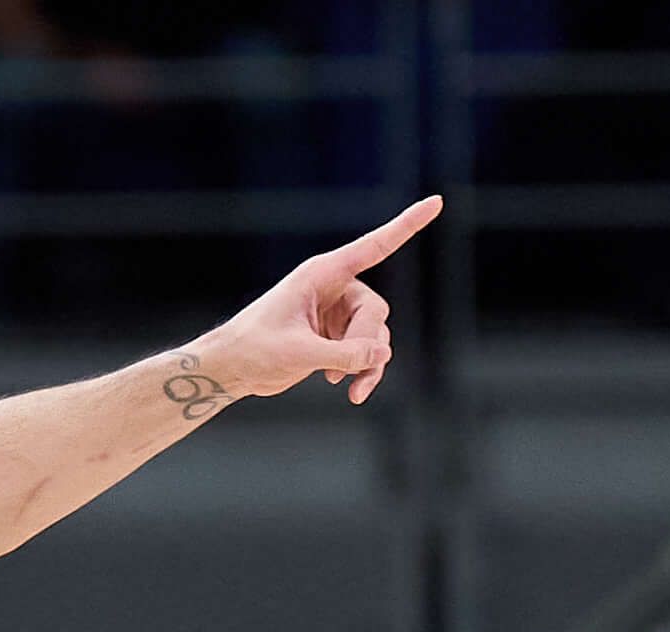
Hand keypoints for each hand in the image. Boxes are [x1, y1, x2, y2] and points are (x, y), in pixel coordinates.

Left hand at [187, 195, 437, 408]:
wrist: (233, 368)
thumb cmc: (254, 349)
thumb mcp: (299, 352)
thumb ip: (343, 353)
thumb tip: (384, 353)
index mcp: (322, 274)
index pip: (374, 247)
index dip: (406, 225)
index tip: (436, 202)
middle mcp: (334, 288)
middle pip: (375, 311)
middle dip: (366, 342)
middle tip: (343, 369)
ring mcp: (337, 313)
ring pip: (376, 335)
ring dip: (368, 363)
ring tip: (350, 388)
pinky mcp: (336, 336)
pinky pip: (367, 351)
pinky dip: (364, 370)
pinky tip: (349, 390)